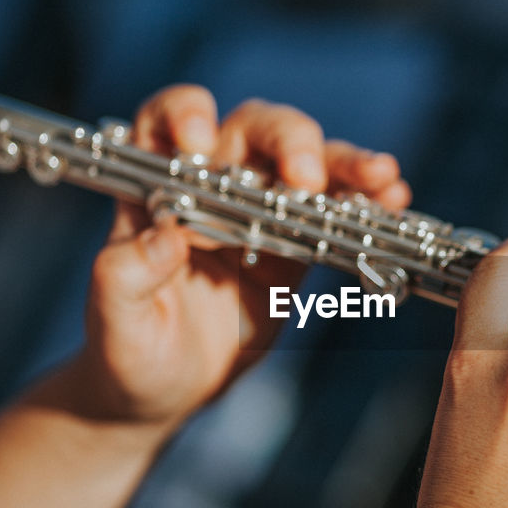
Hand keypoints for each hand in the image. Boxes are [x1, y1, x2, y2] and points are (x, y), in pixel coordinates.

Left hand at [75, 86, 411, 429]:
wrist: (160, 392)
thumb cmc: (126, 352)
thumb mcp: (115, 322)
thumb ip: (124, 277)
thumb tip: (165, 236)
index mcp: (157, 191)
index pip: (166, 123)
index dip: (185, 115)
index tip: (200, 142)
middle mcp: (210, 188)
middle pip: (253, 131)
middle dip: (286, 140)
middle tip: (307, 178)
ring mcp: (257, 214)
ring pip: (304, 164)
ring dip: (344, 165)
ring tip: (382, 178)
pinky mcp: (294, 247)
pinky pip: (334, 214)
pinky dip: (365, 204)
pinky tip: (392, 202)